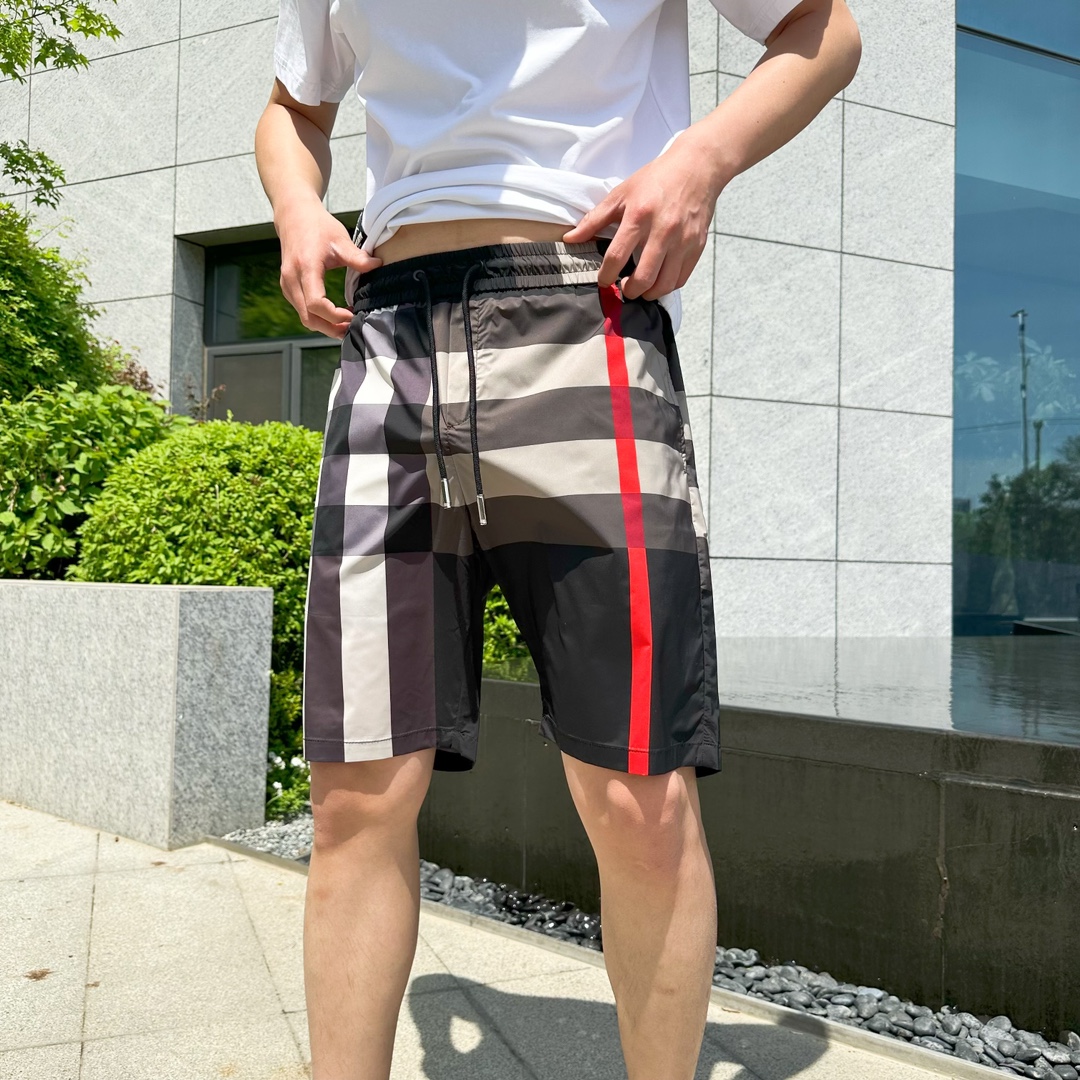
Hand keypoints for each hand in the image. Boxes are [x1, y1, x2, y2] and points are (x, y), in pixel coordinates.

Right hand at [275, 199, 381, 338]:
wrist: (294, 215)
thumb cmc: (317, 226)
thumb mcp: (340, 239)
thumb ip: (358, 257)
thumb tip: (378, 265)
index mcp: (306, 267)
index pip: (316, 304)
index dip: (335, 316)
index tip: (352, 315)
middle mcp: (292, 279)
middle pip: (309, 318)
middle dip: (331, 328)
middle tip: (352, 328)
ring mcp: (287, 285)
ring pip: (304, 317)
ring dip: (325, 325)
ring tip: (346, 323)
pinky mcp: (288, 287)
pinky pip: (302, 310)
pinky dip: (318, 318)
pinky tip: (335, 315)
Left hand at [562, 132, 723, 300]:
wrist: (696, 168)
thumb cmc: (656, 180)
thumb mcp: (621, 194)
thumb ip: (595, 219)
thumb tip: (570, 239)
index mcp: (639, 217)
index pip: (617, 257)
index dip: (606, 276)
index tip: (603, 281)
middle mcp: (662, 232)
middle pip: (643, 278)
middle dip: (629, 291)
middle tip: (623, 288)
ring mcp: (682, 241)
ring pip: (664, 284)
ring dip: (648, 293)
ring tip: (640, 288)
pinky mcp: (696, 246)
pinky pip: (680, 279)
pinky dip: (667, 286)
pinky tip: (658, 280)